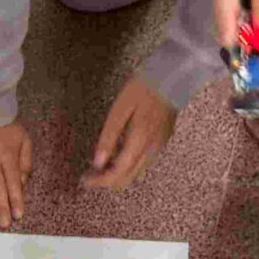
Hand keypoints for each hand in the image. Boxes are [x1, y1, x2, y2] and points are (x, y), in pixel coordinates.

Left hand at [82, 77, 179, 191]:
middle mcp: (152, 149)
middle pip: (128, 178)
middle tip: (89, 174)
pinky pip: (143, 162)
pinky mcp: (162, 141)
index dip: (100, 181)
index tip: (85, 180)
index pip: (118, 173)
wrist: (173, 77)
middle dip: (107, 181)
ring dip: (117, 174)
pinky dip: (127, 165)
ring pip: (136, 172)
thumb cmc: (143, 88)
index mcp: (140, 141)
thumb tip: (97, 162)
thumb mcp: (120, 109)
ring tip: (99, 165)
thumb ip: (109, 137)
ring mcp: (159, 146)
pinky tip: (117, 154)